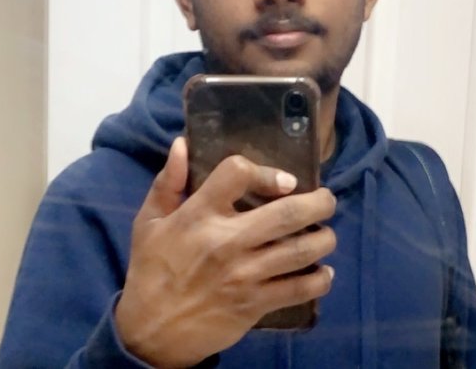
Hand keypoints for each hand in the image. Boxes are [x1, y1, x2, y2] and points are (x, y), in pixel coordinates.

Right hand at [115, 137, 336, 367]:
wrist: (151, 332)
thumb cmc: (152, 269)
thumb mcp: (149, 221)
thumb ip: (168, 181)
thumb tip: (183, 143)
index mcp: (199, 214)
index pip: (238, 174)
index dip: (267, 171)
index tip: (286, 180)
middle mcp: (227, 240)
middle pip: (287, 213)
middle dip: (318, 203)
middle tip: (327, 200)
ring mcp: (245, 274)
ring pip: (301, 251)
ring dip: (324, 239)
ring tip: (327, 233)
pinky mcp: (255, 304)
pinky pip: (299, 289)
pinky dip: (319, 280)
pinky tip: (324, 273)